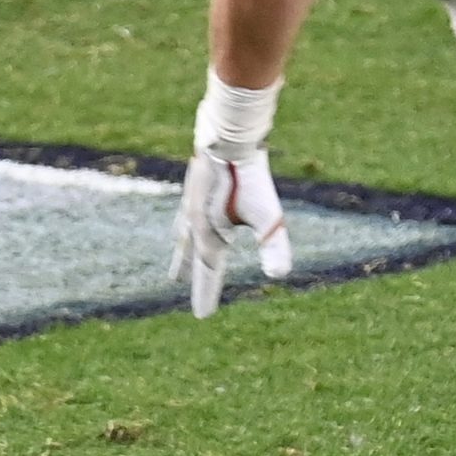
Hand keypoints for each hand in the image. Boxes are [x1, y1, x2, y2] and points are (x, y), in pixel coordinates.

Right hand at [170, 150, 291, 317]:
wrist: (228, 139)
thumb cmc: (249, 177)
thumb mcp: (266, 214)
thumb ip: (272, 244)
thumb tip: (280, 275)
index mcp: (209, 234)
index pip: (207, 273)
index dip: (206, 294)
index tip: (202, 316)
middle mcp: (195, 223)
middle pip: (192, 260)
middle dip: (192, 280)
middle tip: (186, 300)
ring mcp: (191, 205)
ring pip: (184, 239)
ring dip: (181, 257)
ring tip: (176, 271)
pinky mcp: (195, 190)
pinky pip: (186, 218)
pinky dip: (184, 231)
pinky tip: (188, 225)